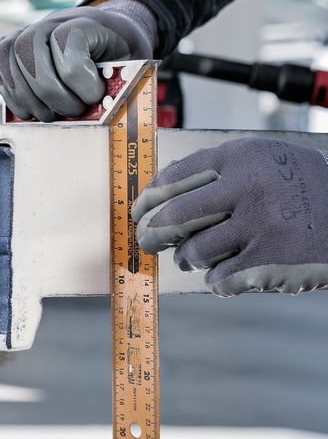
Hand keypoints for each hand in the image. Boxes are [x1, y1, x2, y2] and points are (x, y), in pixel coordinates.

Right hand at [0, 0, 155, 120]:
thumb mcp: (131, 65)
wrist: (106, 33)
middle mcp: (48, 22)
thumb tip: (100, 116)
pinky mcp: (8, 46)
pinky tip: (27, 107)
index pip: (67, 48)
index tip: (95, 97)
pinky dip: (9, 92)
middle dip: (52, 96)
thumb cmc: (117, 55)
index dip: (81, 82)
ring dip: (28, 100)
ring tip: (49, 114)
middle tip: (72, 111)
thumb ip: (117, 86)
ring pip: (10, 62)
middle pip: (32, 59)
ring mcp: (25, 32)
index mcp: (83, 21)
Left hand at [132, 137, 327, 295]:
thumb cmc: (299, 188)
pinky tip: (226, 275)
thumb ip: (215, 171)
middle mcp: (248, 186)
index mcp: (240, 156)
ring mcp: (262, 224)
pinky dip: (216, 282)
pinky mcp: (273, 260)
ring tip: (196, 258)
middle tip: (148, 244)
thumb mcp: (262, 161)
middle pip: (172, 217)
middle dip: (150, 236)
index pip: (171, 178)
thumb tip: (156, 193)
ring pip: (194, 252)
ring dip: (188, 260)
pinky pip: (219, 279)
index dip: (146, 201)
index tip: (138, 214)